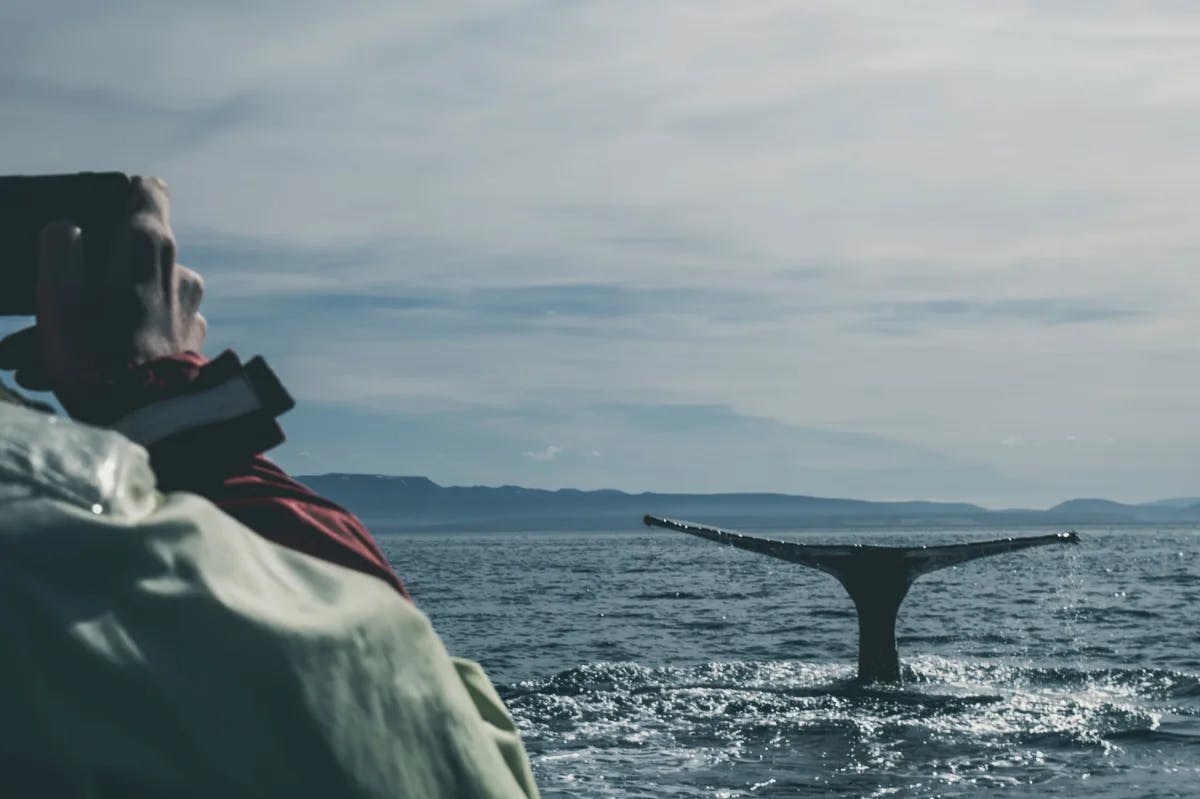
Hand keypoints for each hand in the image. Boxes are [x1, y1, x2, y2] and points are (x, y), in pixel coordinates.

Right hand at [0, 176, 205, 420]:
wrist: (160, 430)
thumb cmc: (100, 364)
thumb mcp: (60, 306)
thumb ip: (62, 257)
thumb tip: (66, 231)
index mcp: (148, 248)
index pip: (148, 192)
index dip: (118, 198)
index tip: (91, 222)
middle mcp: (180, 272)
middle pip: (132, 254)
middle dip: (89, 281)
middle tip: (50, 318)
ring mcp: (191, 309)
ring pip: (137, 300)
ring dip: (98, 322)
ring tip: (51, 360)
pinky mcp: (194, 345)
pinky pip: (152, 334)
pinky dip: (121, 348)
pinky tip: (84, 377)